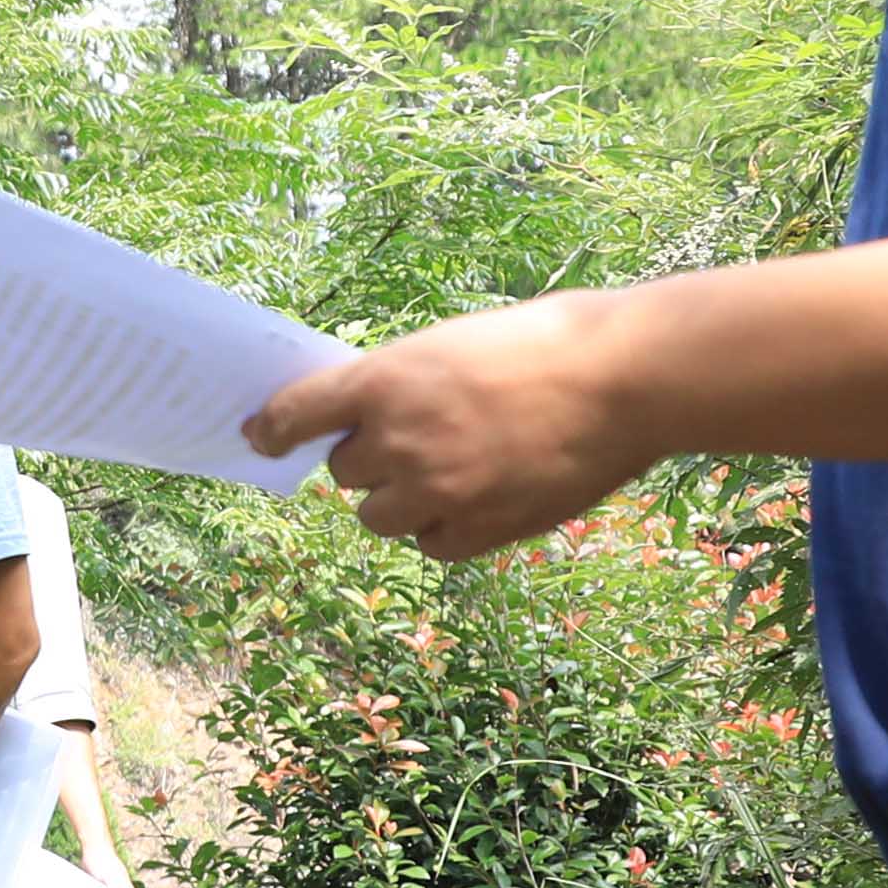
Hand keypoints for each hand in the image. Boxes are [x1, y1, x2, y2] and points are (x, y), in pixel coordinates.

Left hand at [247, 288, 664, 562]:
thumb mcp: (453, 343)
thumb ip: (400, 383)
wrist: (626, 379)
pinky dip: (443, 528)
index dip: (274, 428)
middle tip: (420, 436)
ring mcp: (436, 492)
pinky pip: (430, 545)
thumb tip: (363, 420)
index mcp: (384, 381)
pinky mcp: (477, 531)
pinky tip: (481, 496)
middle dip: (370, 457)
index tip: (261, 437)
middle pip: (343, 472)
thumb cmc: (547, 343)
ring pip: (379, 516)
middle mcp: (398, 441)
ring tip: (453, 469)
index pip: (297, 413)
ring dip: (401, 498)